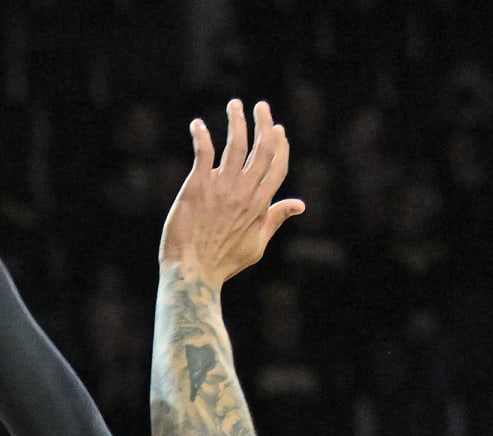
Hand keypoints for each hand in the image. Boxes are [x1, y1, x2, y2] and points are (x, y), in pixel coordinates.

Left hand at [159, 99, 304, 285]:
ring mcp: (222, 187)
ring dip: (237, 121)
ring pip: (236, 144)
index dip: (280, 144)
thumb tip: (300, 204)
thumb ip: (275, 219)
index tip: (278, 129)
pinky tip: (198, 125)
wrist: (193, 273)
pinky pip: (203, 153)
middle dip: (263, 123)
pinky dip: (201, 136)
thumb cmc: (223, 263)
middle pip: (262, 148)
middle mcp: (245, 191)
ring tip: (235, 104)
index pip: (278, 165)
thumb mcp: (257, 244)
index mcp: (260, 204)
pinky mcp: (197, 187)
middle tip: (261, 107)